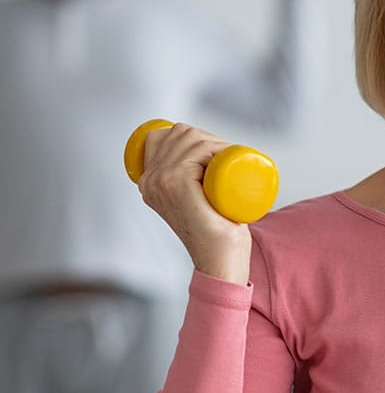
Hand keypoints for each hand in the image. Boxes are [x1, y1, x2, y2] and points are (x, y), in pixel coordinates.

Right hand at [137, 123, 252, 283]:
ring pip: (190, 138)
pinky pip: (196, 150)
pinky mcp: (176, 184)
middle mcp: (149, 180)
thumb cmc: (216, 229)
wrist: (220, 259)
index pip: (165, 135)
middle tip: (229, 160)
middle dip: (208, 137)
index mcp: (148, 181)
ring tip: (229, 165)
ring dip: (216, 143)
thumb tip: (208, 162)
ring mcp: (160, 181)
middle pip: (180, 133)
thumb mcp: (196, 199)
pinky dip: (215, 149)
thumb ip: (192, 184)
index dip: (195, 137)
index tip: (218, 154)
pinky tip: (223, 162)